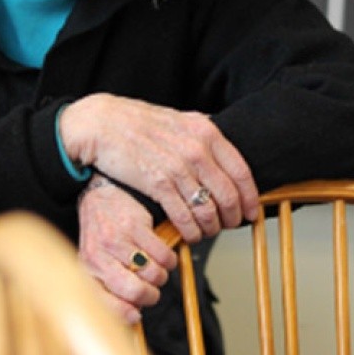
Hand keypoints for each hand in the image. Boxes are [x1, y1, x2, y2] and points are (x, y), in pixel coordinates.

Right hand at [60, 94, 259, 241]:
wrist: (102, 124)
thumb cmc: (137, 123)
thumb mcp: (179, 120)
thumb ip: (202, 135)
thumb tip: (224, 152)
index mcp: (205, 132)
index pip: (241, 172)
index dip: (250, 197)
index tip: (251, 211)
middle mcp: (196, 150)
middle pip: (229, 195)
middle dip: (233, 217)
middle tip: (229, 225)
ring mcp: (178, 168)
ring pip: (208, 210)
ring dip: (211, 228)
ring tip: (206, 231)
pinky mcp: (158, 184)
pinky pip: (185, 217)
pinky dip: (191, 231)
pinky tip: (189, 234)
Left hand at [77, 175, 177, 323]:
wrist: (100, 199)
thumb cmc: (100, 237)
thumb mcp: (96, 264)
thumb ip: (109, 290)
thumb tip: (133, 317)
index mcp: (87, 271)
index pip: (107, 304)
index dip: (126, 314)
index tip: (137, 315)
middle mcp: (99, 257)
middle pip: (135, 291)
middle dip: (150, 296)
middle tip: (151, 289)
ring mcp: (118, 240)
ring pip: (154, 274)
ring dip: (161, 276)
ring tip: (154, 268)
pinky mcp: (136, 226)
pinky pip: (164, 256)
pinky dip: (169, 261)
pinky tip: (162, 256)